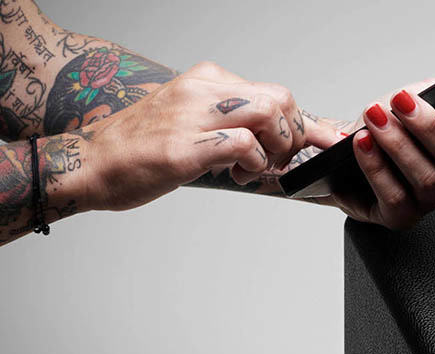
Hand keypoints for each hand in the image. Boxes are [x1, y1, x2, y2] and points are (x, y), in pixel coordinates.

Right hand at [80, 61, 326, 211]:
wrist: (92, 164)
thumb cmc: (143, 150)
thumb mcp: (194, 125)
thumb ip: (233, 126)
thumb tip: (278, 144)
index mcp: (206, 81)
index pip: (274, 92)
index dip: (305, 123)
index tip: (325, 142)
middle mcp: (202, 90)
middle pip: (281, 98)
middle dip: (293, 136)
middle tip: (277, 161)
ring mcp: (193, 115)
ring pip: (270, 113)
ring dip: (277, 148)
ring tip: (257, 168)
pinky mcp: (185, 145)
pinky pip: (244, 143)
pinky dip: (255, 164)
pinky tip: (239, 174)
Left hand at [327, 74, 434, 229]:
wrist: (345, 150)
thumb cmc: (391, 125)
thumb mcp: (428, 95)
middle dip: (428, 128)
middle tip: (400, 102)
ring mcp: (428, 200)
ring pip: (428, 179)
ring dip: (398, 145)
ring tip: (375, 119)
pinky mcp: (401, 217)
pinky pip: (397, 198)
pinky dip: (378, 168)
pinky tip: (364, 144)